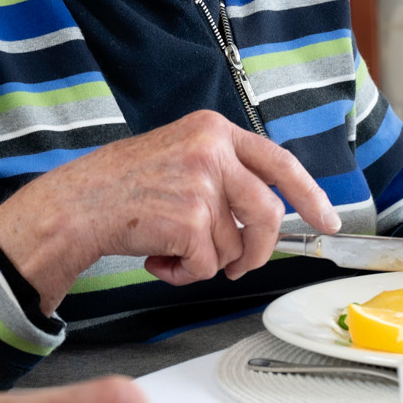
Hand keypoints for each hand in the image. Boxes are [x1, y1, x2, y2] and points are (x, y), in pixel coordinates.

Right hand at [0, 110, 342, 311]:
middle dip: (258, 250)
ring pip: (234, 245)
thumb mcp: (178, 156)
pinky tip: (157, 258)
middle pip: (267, 212)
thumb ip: (222, 174)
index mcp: (212, 130)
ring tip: (170, 250)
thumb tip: (265, 216)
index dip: (309, 195)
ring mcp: (201, 184)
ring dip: (206, 261)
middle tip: (240, 265)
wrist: (76, 205)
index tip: (327, 220)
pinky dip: (184, 273)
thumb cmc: (121, 187)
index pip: (278, 162)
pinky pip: (208, 265)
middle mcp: (211, 150)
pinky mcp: (189, 220)